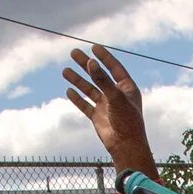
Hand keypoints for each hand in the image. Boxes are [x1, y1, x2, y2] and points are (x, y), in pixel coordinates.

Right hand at [61, 44, 163, 181]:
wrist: (126, 146)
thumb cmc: (127, 121)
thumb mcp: (115, 97)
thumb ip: (102, 80)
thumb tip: (90, 62)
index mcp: (126, 88)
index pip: (114, 67)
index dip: (104, 57)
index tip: (93, 47)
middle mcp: (116, 95)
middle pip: (98, 75)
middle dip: (85, 64)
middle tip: (73, 52)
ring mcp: (106, 106)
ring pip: (89, 89)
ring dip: (77, 80)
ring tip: (65, 70)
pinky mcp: (98, 117)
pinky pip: (85, 105)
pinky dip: (77, 98)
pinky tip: (69, 90)